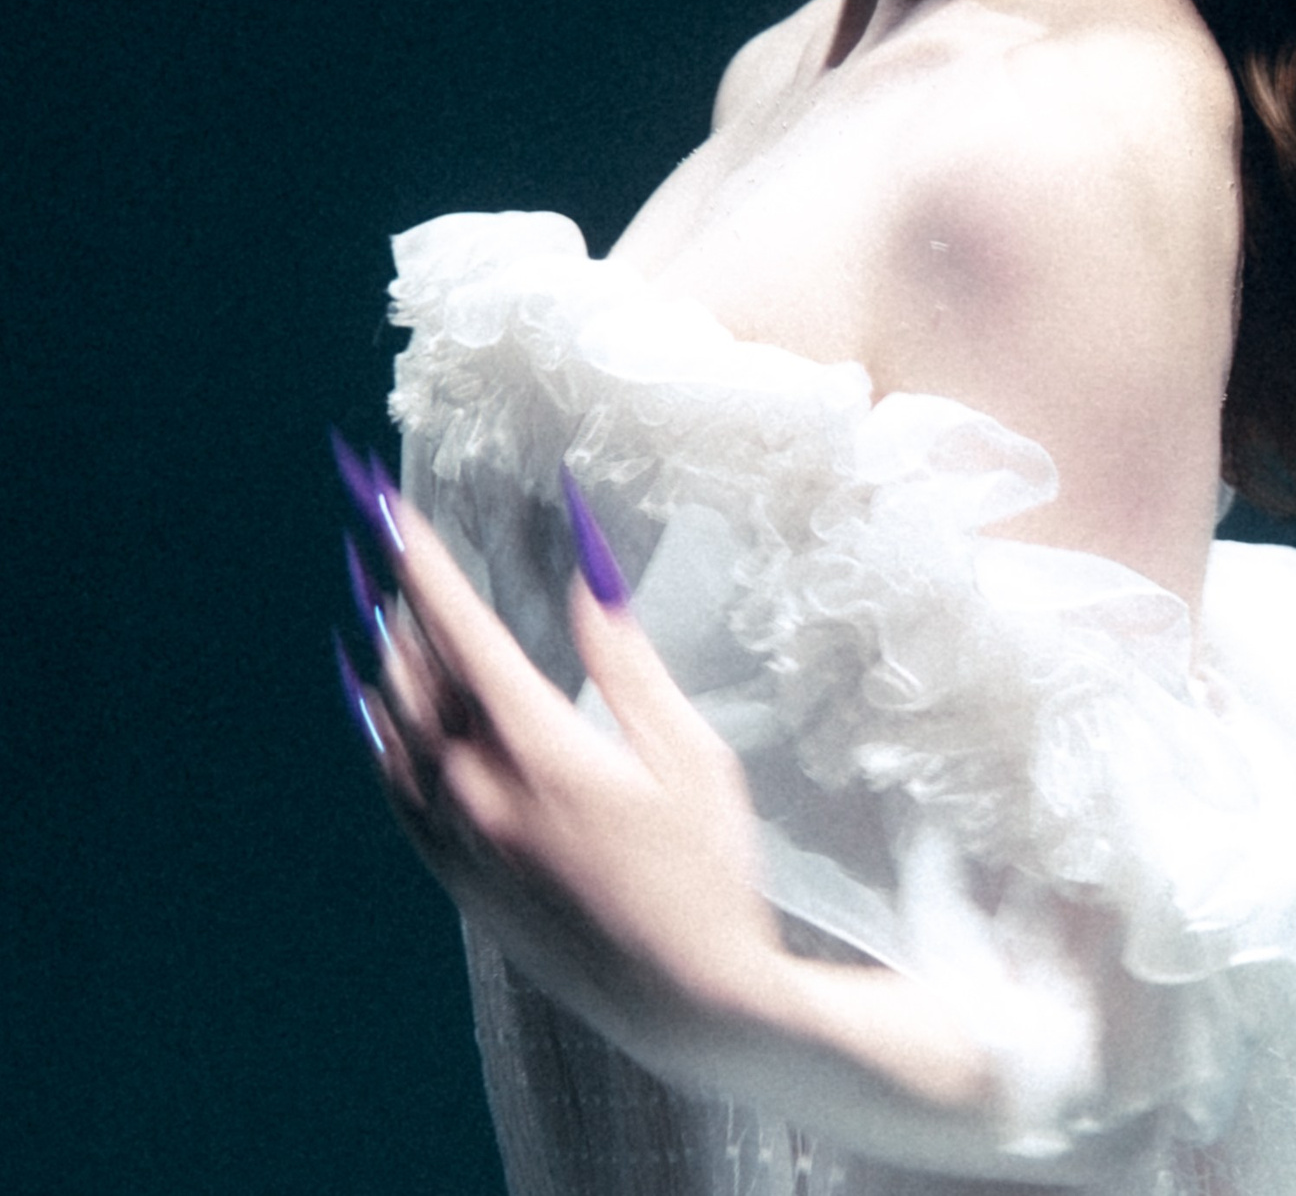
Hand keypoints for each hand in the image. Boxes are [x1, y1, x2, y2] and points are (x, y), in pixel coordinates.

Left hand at [334, 446, 785, 1050]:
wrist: (691, 1001)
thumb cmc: (708, 868)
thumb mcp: (690, 749)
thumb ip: (627, 657)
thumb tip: (585, 568)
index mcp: (544, 753)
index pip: (464, 634)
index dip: (425, 565)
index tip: (390, 509)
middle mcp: (487, 796)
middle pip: (418, 675)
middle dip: (398, 594)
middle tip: (372, 529)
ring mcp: (467, 845)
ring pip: (397, 732)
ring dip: (384, 657)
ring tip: (373, 596)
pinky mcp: (465, 883)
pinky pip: (398, 794)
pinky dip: (377, 735)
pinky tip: (372, 703)